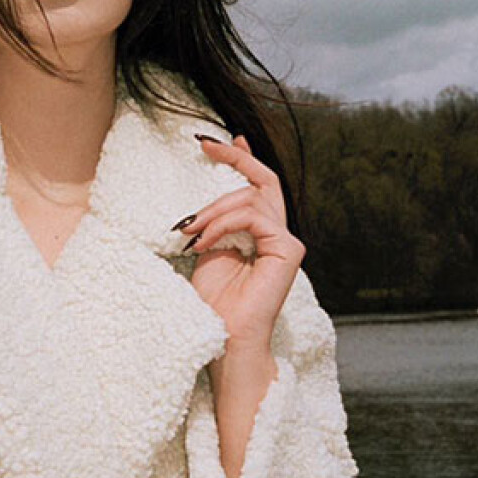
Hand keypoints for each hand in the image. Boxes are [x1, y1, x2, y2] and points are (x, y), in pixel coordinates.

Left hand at [177, 135, 303, 351]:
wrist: (225, 335)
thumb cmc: (214, 301)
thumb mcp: (208, 248)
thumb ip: (213, 221)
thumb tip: (206, 194)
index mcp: (261, 232)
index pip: (257, 185)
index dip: (241, 158)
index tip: (214, 142)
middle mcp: (279, 232)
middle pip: (263, 180)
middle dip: (235, 157)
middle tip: (206, 146)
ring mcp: (287, 240)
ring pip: (250, 198)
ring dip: (212, 210)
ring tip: (189, 232)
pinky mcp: (288, 249)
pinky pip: (252, 217)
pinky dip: (222, 224)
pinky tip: (204, 242)